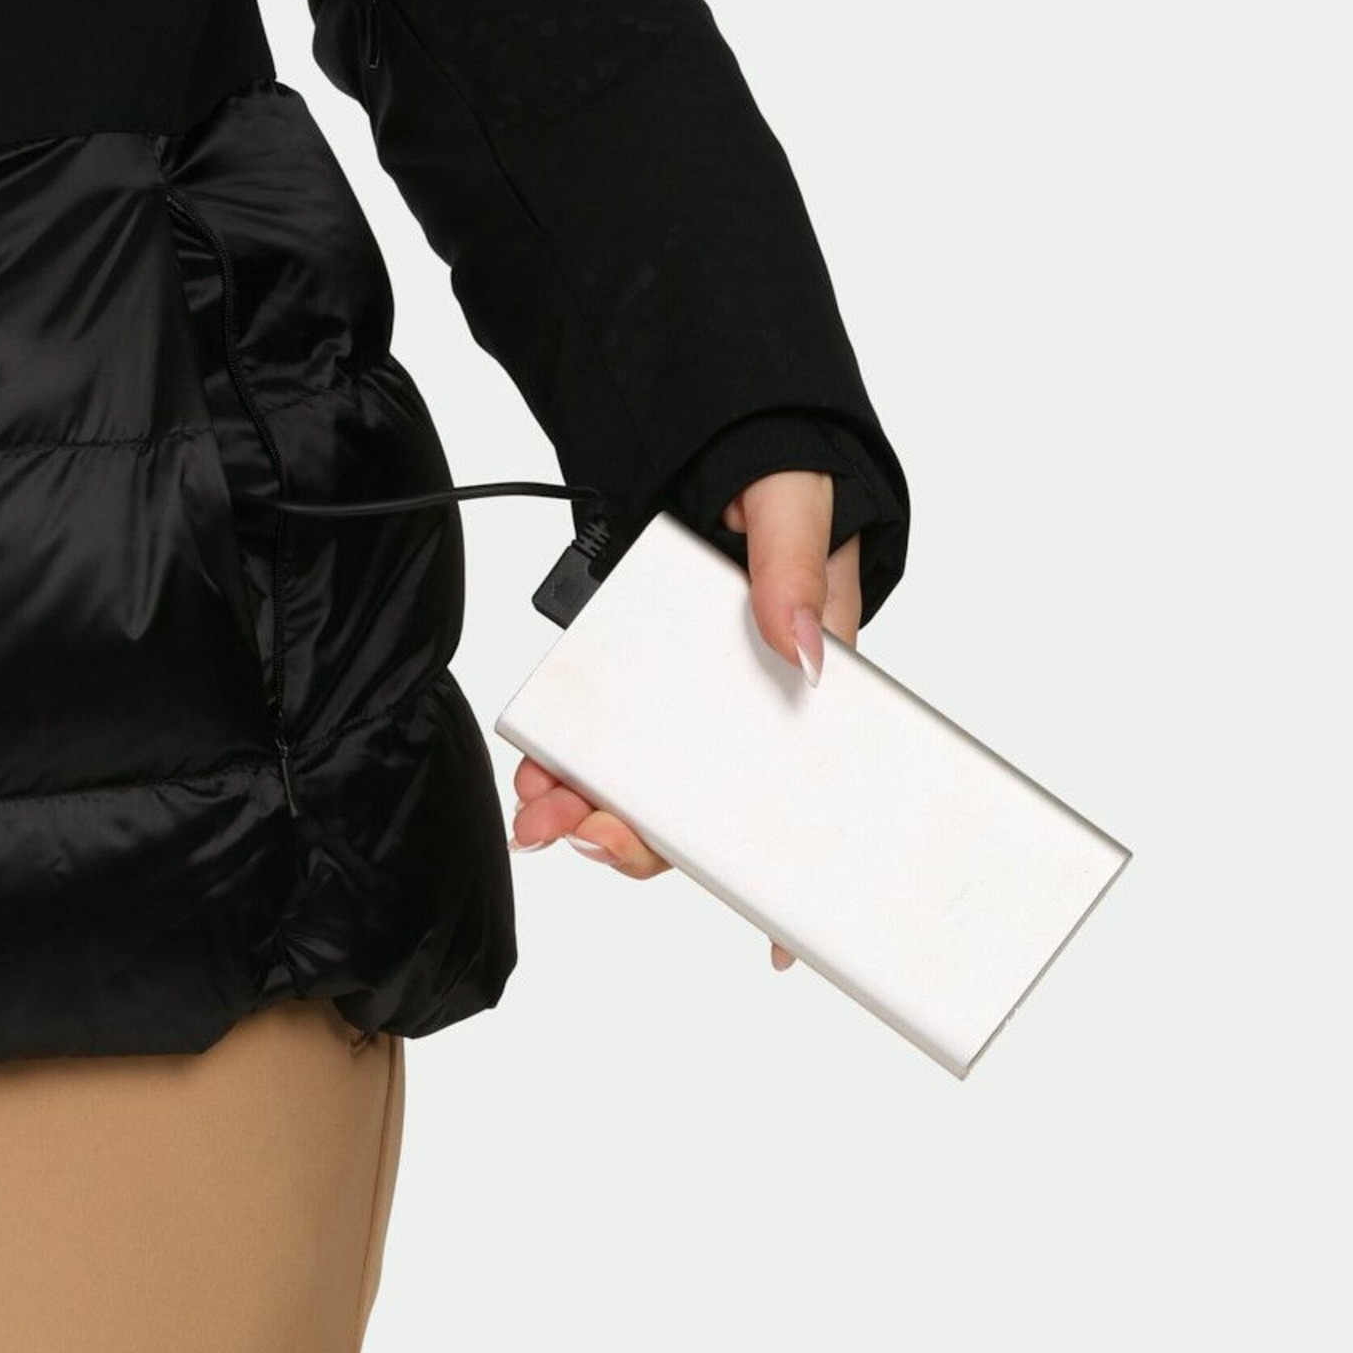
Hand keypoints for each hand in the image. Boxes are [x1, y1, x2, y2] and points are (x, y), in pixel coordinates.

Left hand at [508, 468, 862, 973]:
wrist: (706, 418)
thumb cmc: (777, 463)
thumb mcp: (797, 499)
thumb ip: (795, 569)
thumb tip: (797, 646)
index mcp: (814, 668)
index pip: (809, 782)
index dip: (792, 861)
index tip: (782, 935)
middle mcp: (751, 692)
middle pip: (710, 797)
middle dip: (647, 833)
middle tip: (586, 835)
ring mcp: (688, 684)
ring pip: (648, 773)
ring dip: (594, 803)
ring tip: (542, 811)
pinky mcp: (636, 664)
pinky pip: (603, 727)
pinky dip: (569, 756)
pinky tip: (538, 767)